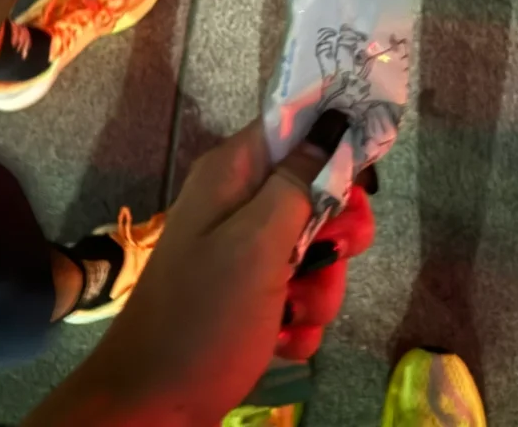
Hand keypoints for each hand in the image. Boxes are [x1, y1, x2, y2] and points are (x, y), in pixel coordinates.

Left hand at [30, 113, 374, 426]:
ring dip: (320, 287)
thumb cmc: (204, 314)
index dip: (333, 142)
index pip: (293, 127)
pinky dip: (300, 319)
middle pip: (315, 193)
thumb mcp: (257, 242)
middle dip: (336, 232)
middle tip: (336, 255)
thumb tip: (333, 120)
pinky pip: (301, 295)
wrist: (153, 408)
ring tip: (296, 313)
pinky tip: (283, 339)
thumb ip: (299, 180)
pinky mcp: (252, 301)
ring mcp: (245, 256)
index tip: (365, 175)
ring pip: (316, 251)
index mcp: (232, 175)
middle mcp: (238, 206)